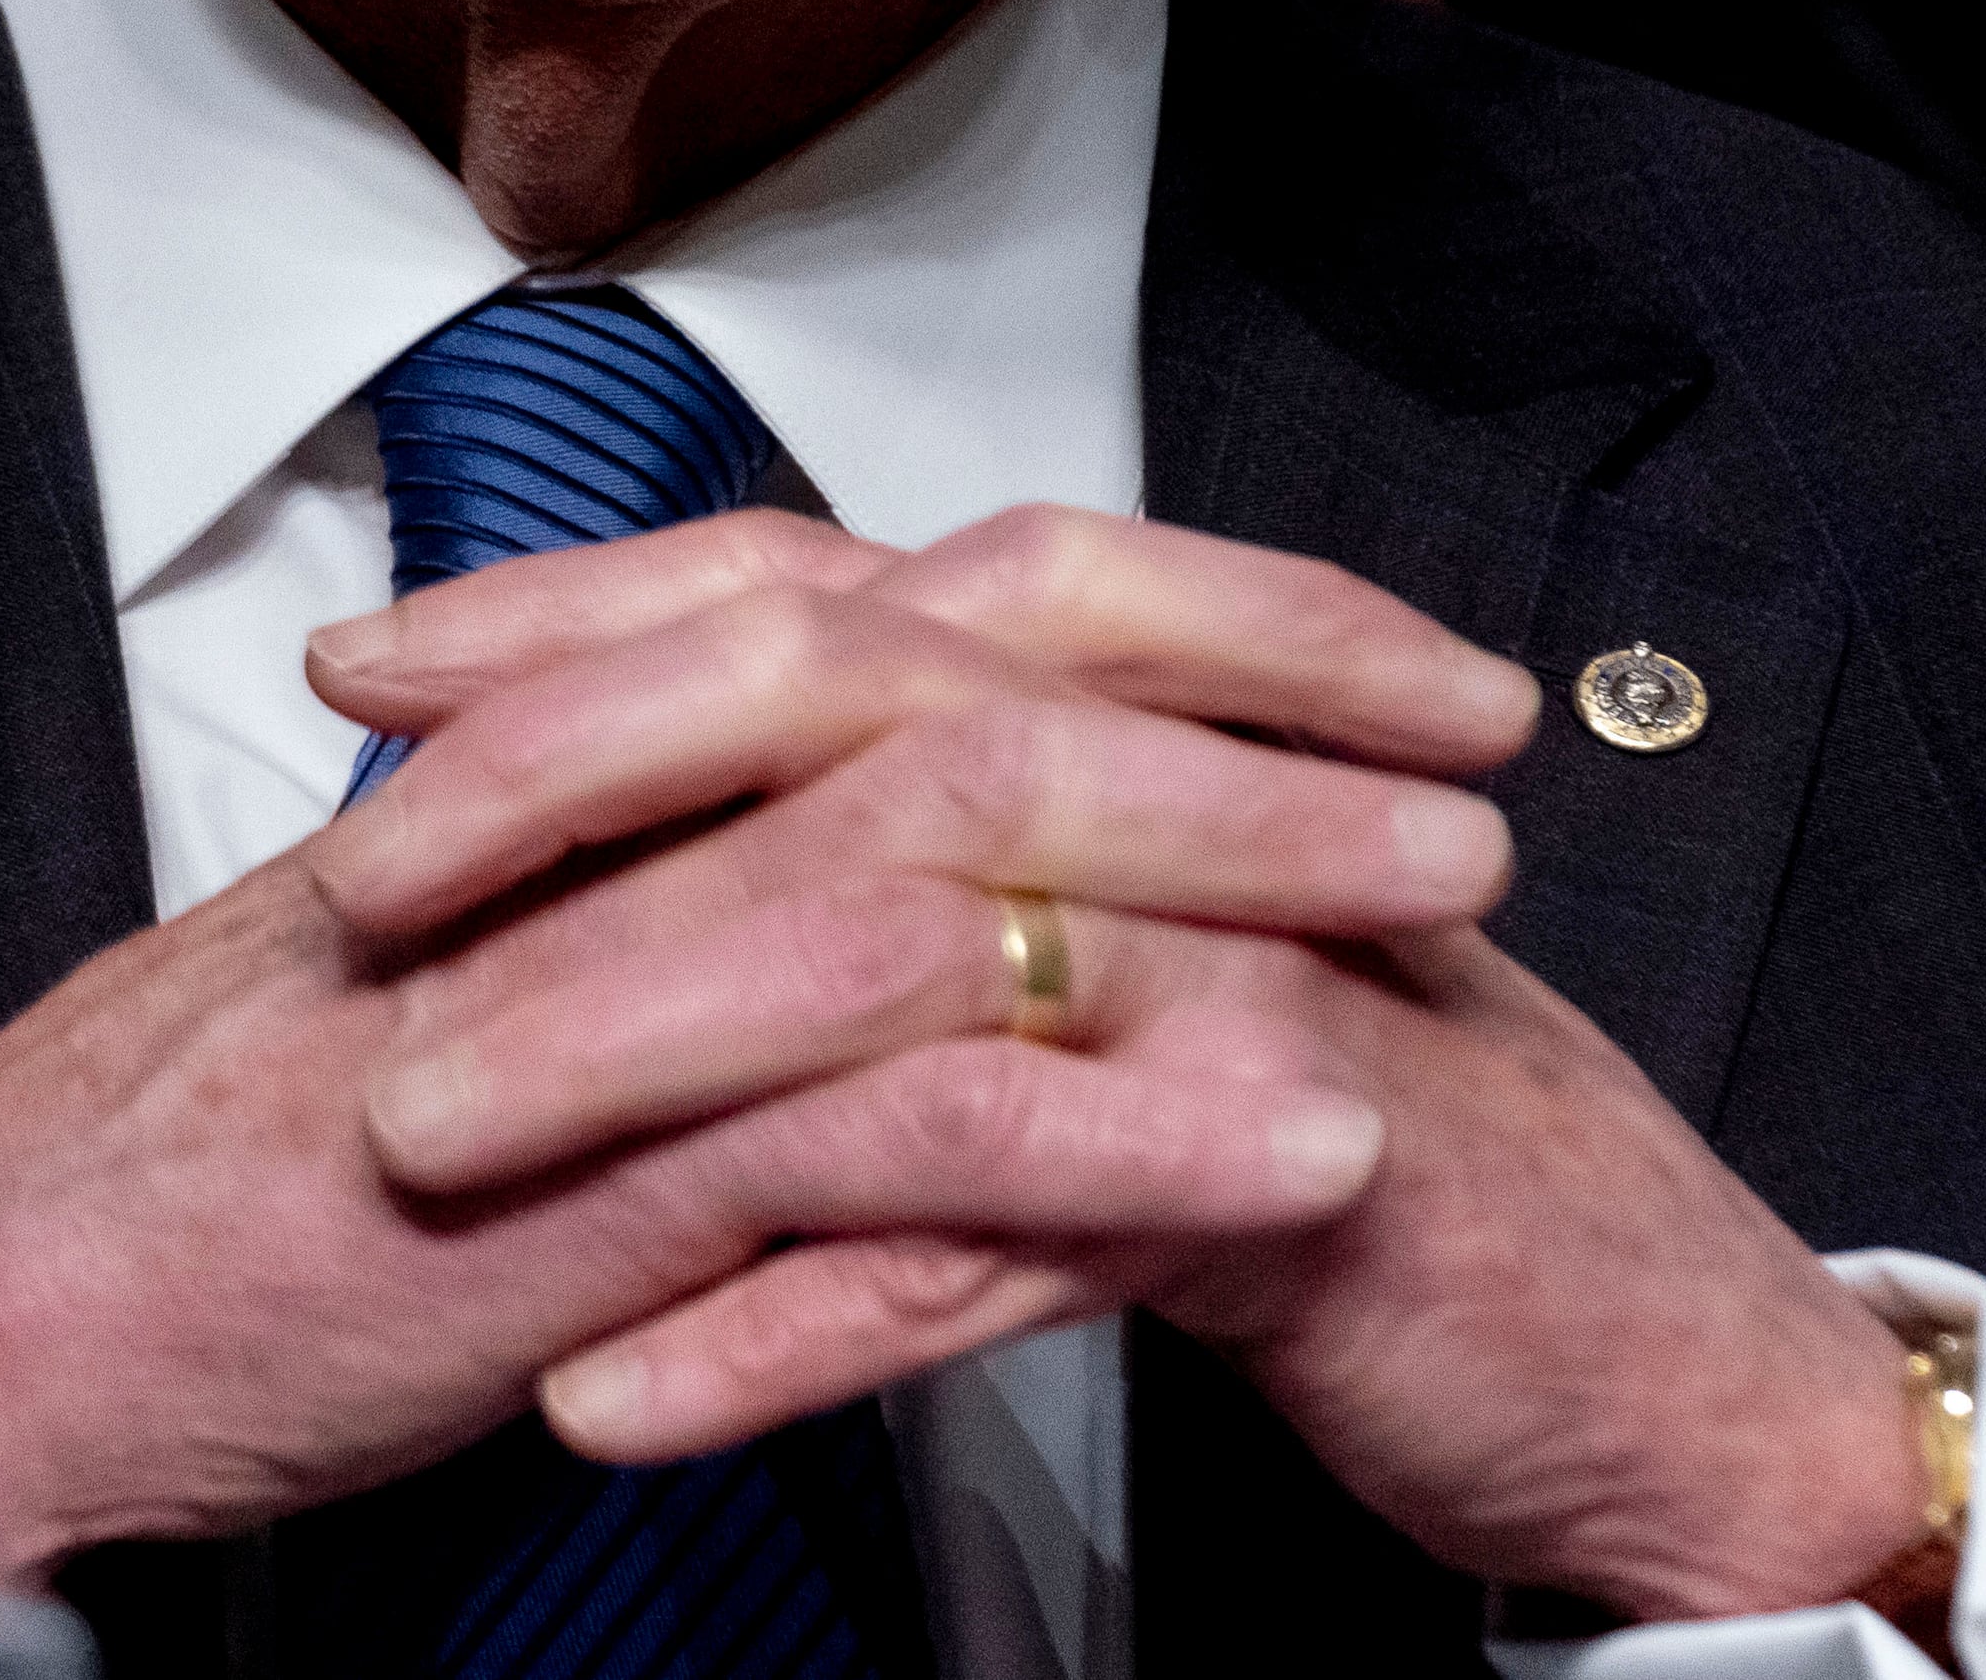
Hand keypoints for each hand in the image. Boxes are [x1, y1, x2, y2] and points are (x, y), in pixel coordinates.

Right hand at [0, 511, 1415, 1578]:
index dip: (1163, 595)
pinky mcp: (597, 1176)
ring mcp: (605, 980)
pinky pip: (904, 1127)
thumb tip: (842, 853)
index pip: (920, 593)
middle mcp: (610, 815)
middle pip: (985, 668)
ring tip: (1449, 905)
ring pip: (976, 862)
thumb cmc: (217, 1164)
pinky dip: (1119, 1128)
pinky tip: (1299, 1141)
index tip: (1354, 640)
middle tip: (1469, 728)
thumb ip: (648, 888)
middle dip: (1261, 686)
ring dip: (1246, 875)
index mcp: (593, 755)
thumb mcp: (470, 972)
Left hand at [312, 507, 1935, 1623]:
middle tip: (353, 885)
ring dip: (626, 1054)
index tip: (363, 676)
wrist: (1631, 1339)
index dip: (572, 619)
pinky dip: (791, 1325)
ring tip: (413, 1145)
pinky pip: (996, 1230)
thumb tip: (640, 813)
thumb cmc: (1328, 1141)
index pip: (802, 595)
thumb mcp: (1102, 959)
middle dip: (568, 786)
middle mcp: (1165, 792)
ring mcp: (1232, 959)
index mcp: (1102, 723)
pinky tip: (616, 1391)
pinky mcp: (1285, 1159)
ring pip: (890, 956)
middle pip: (830, 714)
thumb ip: (909, 857)